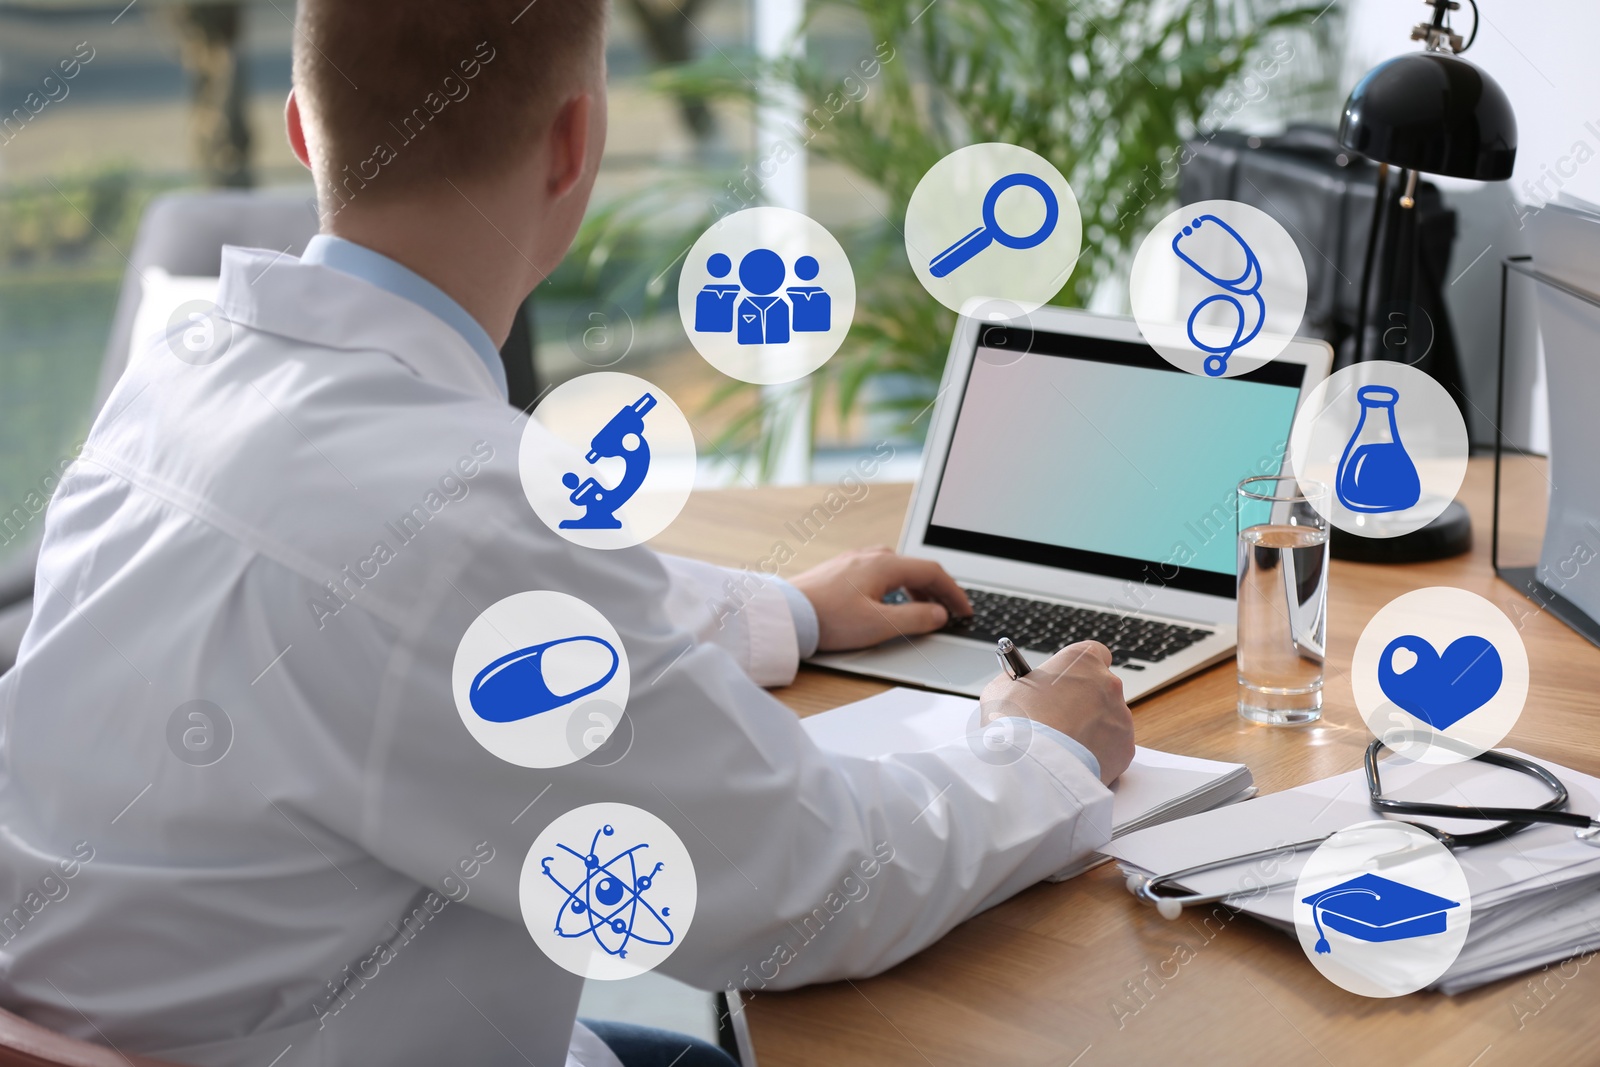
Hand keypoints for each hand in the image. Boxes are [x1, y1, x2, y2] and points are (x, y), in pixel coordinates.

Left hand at [790, 546, 970, 651]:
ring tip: (925, 611)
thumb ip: (915, 619)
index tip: (964, 610)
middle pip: (916, 569)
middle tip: (951, 611)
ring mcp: (855, 561)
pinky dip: (898, 588)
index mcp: (885, 564)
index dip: (954, 592)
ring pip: (898, 570)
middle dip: (938, 590)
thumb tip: (939, 615)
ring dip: (918, 590)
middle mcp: (871, 556)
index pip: (932, 572)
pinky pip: (880, 574)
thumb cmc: (828, 619)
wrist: (786, 614)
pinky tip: (892, 604)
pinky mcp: (842, 571)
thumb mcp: (879, 624)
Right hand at [979, 641, 1133, 783]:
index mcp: (1082, 661)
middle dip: (1084, 703)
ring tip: (1062, 745)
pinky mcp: (1125, 748)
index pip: (1094, 653)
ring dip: (1090, 729)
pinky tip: (1073, 760)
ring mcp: (1120, 717)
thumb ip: (1017, 682)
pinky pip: (1112, 748)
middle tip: (1058, 718)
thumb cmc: (1015, 722)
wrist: (1031, 765)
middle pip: (1101, 689)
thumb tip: (1015, 686)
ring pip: (1108, 720)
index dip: (1079, 669)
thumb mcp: (1001, 689)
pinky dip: (1097, 754)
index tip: (1066, 681)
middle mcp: (1108, 684)